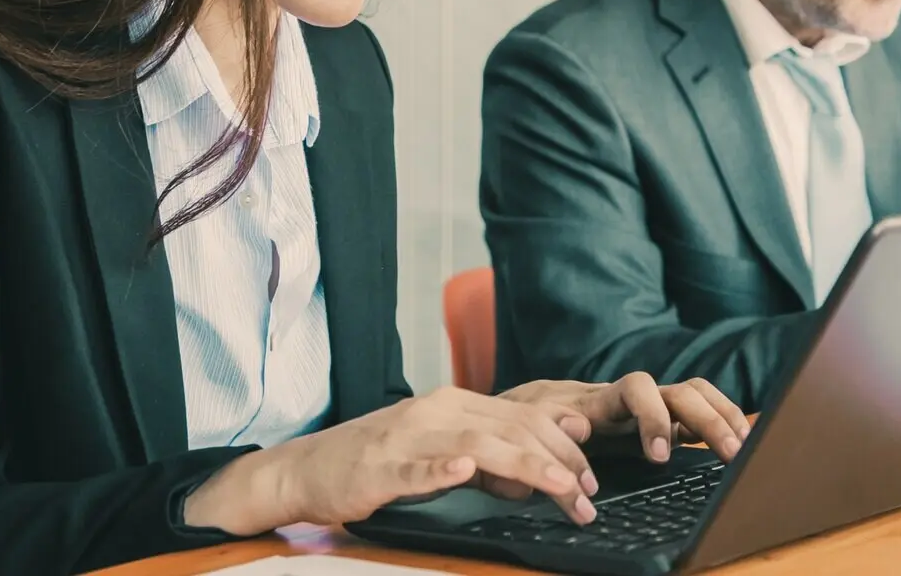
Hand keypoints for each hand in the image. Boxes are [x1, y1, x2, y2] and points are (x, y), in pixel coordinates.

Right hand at [181, 386, 599, 533]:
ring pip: (478, 441)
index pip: (524, 417)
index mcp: (454, 404)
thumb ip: (489, 466)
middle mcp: (438, 410)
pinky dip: (443, 466)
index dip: (564, 445)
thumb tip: (534, 480)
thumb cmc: (378, 464)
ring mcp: (409, 435)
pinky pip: (416, 464)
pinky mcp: (381, 465)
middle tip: (588, 495)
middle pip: (512, 427)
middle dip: (558, 461)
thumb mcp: (443, 458)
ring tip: (558, 486)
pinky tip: (464, 470)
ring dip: (525, 466)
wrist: (310, 468)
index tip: (590, 478)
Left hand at [500, 372, 749, 463]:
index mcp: (603, 398)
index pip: (638, 389)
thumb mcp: (532, 423)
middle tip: (732, 455)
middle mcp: (633, 399)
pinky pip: (697, 415)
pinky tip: (739, 443)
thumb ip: (552, 424)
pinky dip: (722, 422)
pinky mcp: (660, 425)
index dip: (655, 417)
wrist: (526, 412)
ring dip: (724, 416)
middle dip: (710, 419)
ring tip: (744, 447)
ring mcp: (651, 409)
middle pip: (682, 391)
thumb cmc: (530, 419)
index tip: (660, 457)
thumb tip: (577, 428)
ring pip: (696, 396)